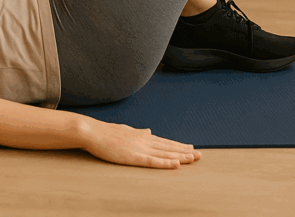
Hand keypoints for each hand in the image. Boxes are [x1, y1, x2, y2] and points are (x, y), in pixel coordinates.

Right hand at [81, 119, 200, 169]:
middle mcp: (145, 140)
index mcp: (142, 136)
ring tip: (194, 159)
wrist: (93, 132)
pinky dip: (166, 163)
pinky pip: (153, 161)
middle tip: (200, 155)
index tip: (191, 148)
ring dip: (180, 156)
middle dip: (185, 151)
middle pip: (169, 147)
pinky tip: (176, 164)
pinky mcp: (134, 157)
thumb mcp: (126, 130)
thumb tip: (149, 131)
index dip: (178, 146)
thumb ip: (138, 132)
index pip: (165, 142)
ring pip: (165, 154)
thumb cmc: (107, 132)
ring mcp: (140, 148)